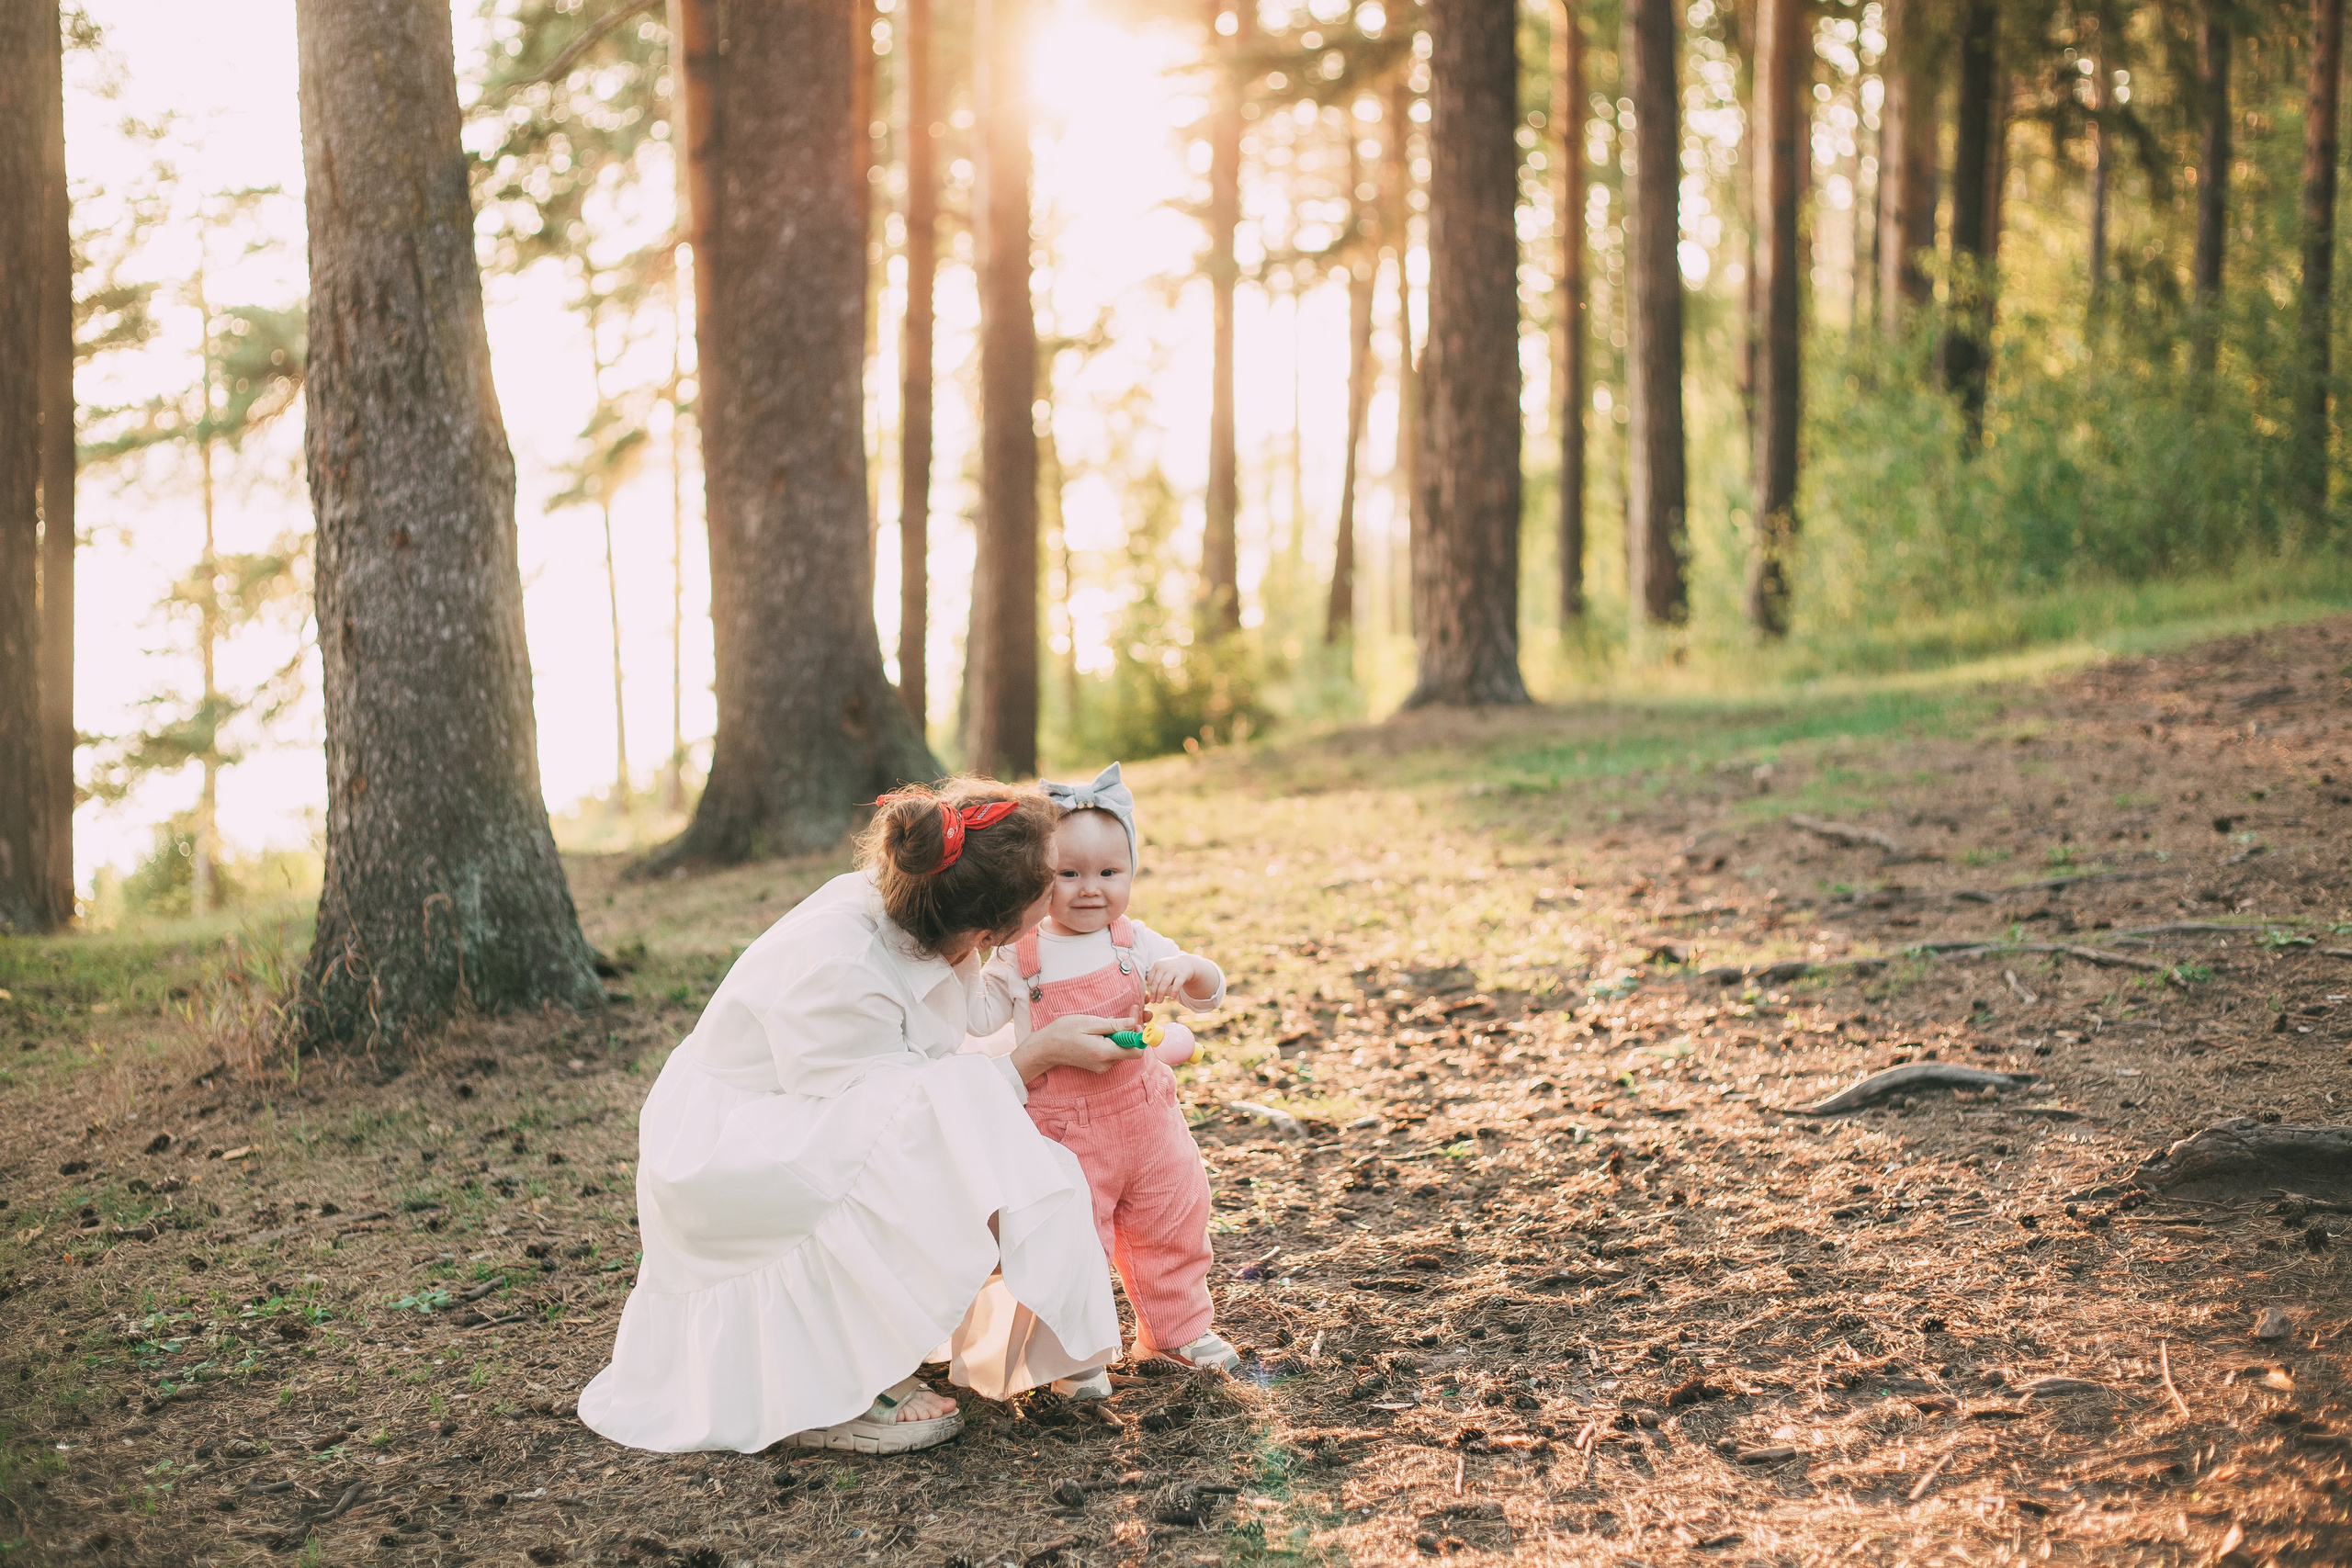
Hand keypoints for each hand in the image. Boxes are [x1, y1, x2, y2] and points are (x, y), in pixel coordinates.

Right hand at [1011, 1010, 1138, 1081]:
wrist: (1046, 1047)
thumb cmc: (1064, 1032)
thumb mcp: (1090, 1022)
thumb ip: (1114, 1025)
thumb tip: (1134, 1023)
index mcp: (1105, 1053)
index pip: (1136, 1051)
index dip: (1140, 1035)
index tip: (1136, 1019)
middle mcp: (1106, 1063)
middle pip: (1130, 1048)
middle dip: (1131, 1030)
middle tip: (1130, 1011)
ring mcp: (1102, 1066)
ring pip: (1122, 1049)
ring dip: (1121, 1034)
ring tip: (1109, 1021)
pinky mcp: (1099, 1064)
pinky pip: (1113, 1051)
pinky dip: (1113, 1039)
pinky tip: (1102, 1030)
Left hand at [1145, 955, 1213, 1006]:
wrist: (1186, 963)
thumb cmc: (1170, 970)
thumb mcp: (1162, 970)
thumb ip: (1155, 979)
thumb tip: (1149, 994)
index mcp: (1157, 965)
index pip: (1150, 978)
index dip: (1150, 988)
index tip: (1152, 995)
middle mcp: (1165, 966)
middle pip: (1156, 981)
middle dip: (1154, 993)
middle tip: (1153, 1002)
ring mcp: (1174, 970)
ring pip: (1165, 983)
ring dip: (1161, 994)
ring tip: (1159, 1002)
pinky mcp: (1182, 974)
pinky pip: (1177, 985)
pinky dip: (1173, 992)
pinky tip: (1172, 999)